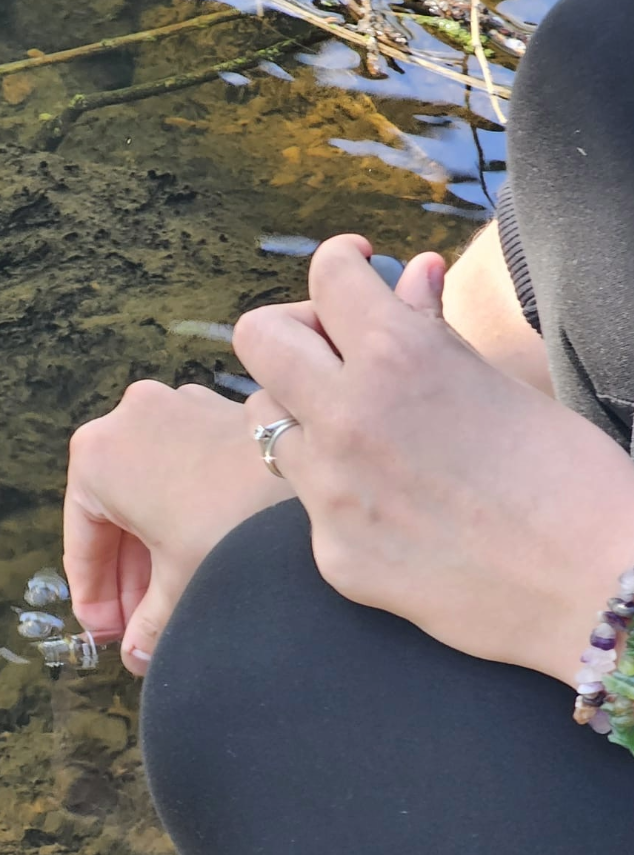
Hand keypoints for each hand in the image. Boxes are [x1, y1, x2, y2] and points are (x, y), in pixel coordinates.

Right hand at [64, 380, 292, 674]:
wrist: (312, 486)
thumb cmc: (230, 528)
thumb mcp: (179, 585)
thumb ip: (149, 626)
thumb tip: (138, 659)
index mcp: (96, 455)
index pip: (81, 541)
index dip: (92, 597)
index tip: (104, 635)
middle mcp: (126, 417)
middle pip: (113, 513)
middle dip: (126, 577)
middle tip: (135, 628)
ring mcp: (174, 405)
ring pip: (148, 490)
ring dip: (153, 548)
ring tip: (167, 601)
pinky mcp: (215, 408)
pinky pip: (181, 468)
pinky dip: (182, 512)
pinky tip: (197, 556)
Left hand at [234, 236, 633, 684]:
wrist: (596, 591)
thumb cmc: (570, 478)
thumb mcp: (501, 385)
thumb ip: (432, 331)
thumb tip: (411, 274)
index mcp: (399, 357)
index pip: (327, 276)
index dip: (343, 264)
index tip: (356, 273)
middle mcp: (348, 418)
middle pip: (258, 340)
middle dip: (293, 332)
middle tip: (335, 350)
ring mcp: (330, 491)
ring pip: (267, 424)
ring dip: (301, 414)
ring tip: (358, 431)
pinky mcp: (331, 554)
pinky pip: (305, 503)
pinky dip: (336, 492)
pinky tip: (391, 506)